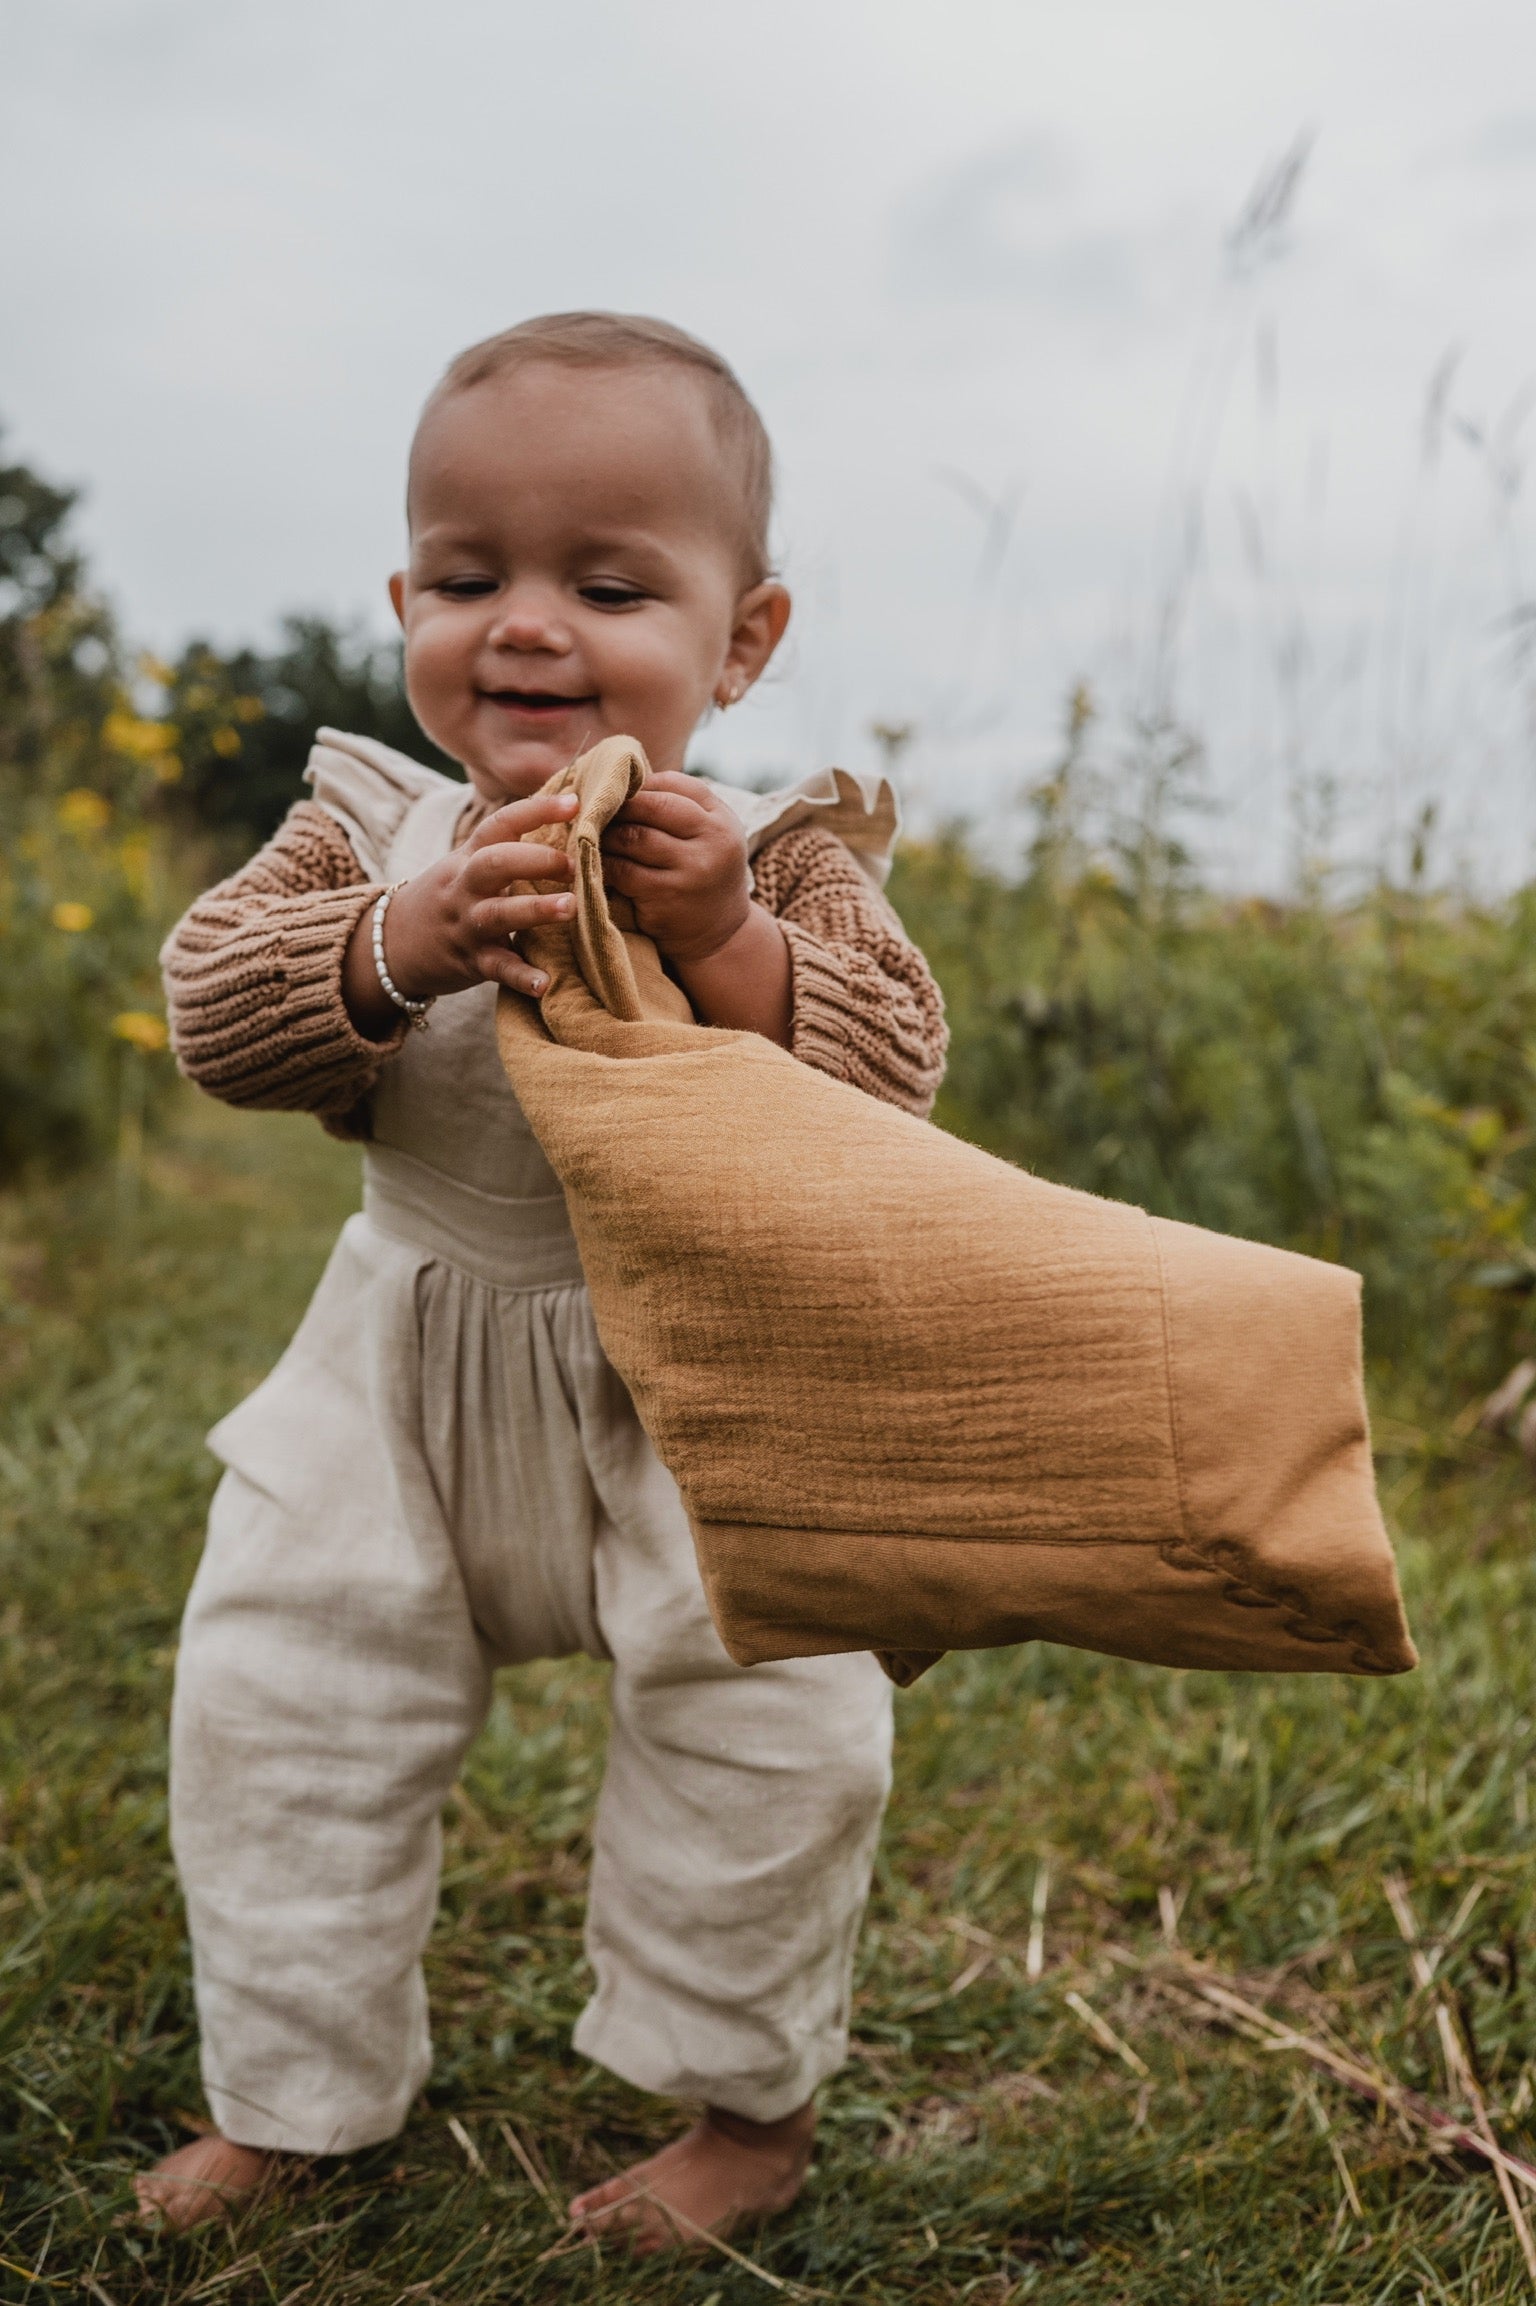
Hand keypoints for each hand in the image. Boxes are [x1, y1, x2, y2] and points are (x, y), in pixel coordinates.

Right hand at [342, 789, 577, 1038]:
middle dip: (537, 859)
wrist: (391, 942)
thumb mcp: (467, 865)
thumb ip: (507, 847)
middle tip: (573, 866)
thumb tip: (565, 817)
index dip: (536, 809)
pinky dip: (521, 977)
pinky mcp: (470, 962)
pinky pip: (497, 968)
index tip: (573, 802)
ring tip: (571, 907)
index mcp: (469, 857)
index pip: (500, 823)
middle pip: (495, 862)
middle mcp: (466, 886)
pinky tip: (545, 983)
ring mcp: (467, 925)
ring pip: (499, 913)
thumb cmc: (448, 897)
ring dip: (536, 909)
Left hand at [599, 772, 750, 963]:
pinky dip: (605, 864)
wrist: (722, 935)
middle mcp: (713, 842)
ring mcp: (691, 871)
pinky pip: (623, 871)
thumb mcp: (710, 837)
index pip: (676, 785)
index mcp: (723, 820)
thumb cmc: (705, 875)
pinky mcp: (666, 897)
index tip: (621, 791)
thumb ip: (681, 809)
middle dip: (621, 806)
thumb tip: (623, 780)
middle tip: (597, 809)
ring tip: (592, 834)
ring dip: (607, 834)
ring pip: (633, 837)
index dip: (643, 785)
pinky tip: (596, 862)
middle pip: (653, 806)